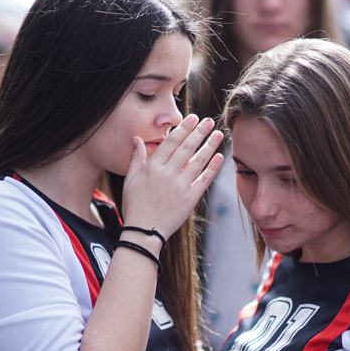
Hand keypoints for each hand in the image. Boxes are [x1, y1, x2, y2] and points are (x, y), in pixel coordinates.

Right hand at [121, 114, 223, 239]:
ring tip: (218, 134)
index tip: (192, 118)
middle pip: (186, 148)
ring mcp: (180, 187)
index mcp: (152, 167)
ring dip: (209, 146)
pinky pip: (204, 180)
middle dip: (199, 132)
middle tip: (209, 121)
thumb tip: (136, 138)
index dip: (183, 128)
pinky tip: (220, 157)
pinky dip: (213, 168)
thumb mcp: (130, 180)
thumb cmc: (134, 206)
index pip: (171, 142)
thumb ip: (136, 158)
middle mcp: (167, 174)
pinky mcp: (190, 199)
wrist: (143, 232)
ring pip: (198, 161)